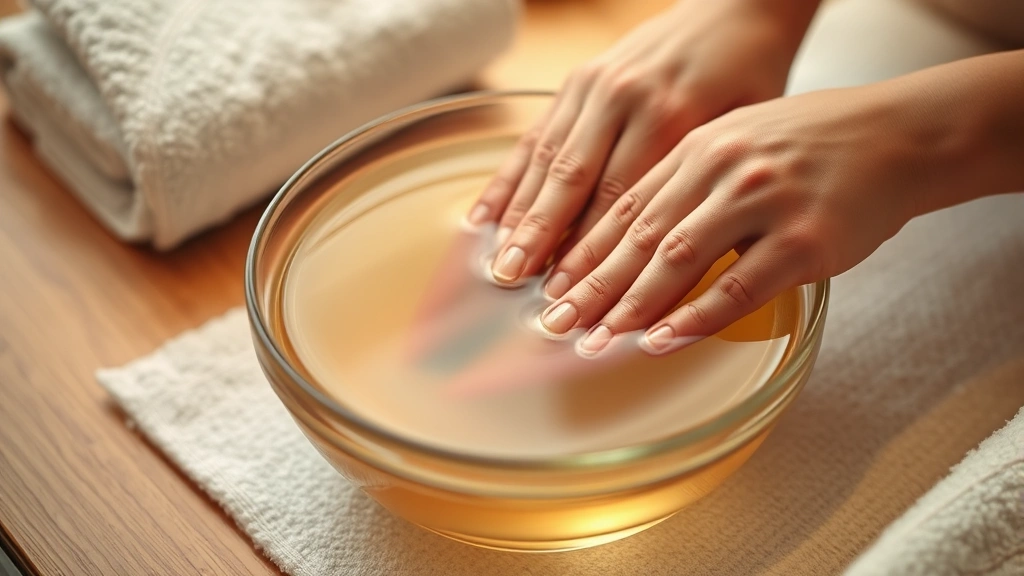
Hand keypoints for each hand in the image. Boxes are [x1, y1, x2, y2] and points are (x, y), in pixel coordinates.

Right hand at [467, 0, 817, 286]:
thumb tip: (671, 260)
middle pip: (572, 183)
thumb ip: (702, 184)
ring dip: (518, 216)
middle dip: (540, 240)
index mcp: (671, 114)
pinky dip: (508, 179)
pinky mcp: (577, 81)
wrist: (738, 7)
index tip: (571, 293)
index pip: (619, 199)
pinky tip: (485, 216)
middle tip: (514, 286)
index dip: (591, 250)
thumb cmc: (752, 74)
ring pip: (546, 161)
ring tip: (497, 265)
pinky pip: (536, 135)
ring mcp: (594, 86)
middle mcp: (623, 98)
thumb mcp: (745, 130)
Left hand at [537, 83, 931, 354]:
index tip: (552, 287)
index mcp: (699, 146)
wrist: (898, 137)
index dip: (584, 250)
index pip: (626, 205)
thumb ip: (686, 182)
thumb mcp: (737, 142)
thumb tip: (628, 240)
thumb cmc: (811, 145)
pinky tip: (661, 340)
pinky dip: (695, 318)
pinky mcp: (804, 241)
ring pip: (679, 261)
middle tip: (555, 324)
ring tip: (595, 340)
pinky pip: (738, 287)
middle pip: (640, 236)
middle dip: (591, 286)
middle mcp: (724, 169)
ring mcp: (764, 202)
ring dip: (631, 306)